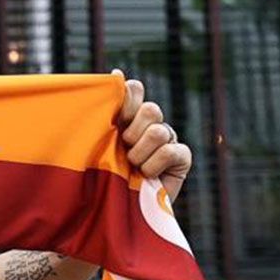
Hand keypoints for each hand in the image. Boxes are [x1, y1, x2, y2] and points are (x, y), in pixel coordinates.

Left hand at [113, 70, 190, 201]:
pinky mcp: (182, 157)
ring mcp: (168, 139)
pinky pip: (172, 151)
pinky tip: (147, 175)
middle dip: (133, 130)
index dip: (127, 98)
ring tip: (131, 165)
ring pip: (159, 130)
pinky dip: (154, 164)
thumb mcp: (97, 142)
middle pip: (150, 109)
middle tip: (123, 147)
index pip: (134, 89)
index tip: (116, 117)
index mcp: (127, 115)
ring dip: (140, 152)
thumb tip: (116, 72)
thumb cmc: (101, 173)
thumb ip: (104, 111)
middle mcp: (149, 124)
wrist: (116, 207)